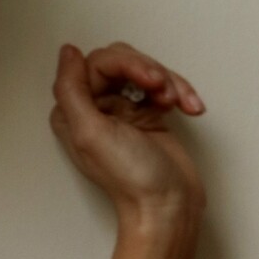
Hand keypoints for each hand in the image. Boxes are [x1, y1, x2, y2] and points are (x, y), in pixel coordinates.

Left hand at [50, 41, 206, 231]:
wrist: (168, 206)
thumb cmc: (131, 178)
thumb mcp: (91, 132)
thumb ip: (71, 90)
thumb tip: (67, 52)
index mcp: (74, 111)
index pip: (97, 64)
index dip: (127, 64)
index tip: (151, 80)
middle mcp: (95, 108)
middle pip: (122, 62)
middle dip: (150, 71)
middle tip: (164, 91)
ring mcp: (123, 111)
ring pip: (145, 71)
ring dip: (168, 82)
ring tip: (178, 103)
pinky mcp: (148, 115)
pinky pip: (163, 87)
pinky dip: (180, 93)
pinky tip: (190, 107)